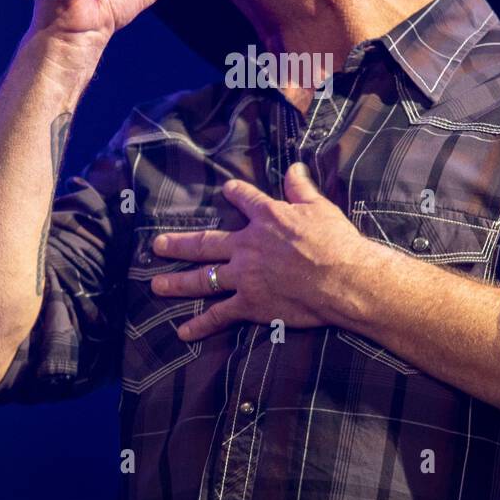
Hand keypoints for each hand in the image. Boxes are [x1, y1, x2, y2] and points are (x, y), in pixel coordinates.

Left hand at [149, 163, 374, 340]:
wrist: (342, 279)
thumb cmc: (335, 241)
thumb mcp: (319, 207)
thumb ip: (301, 187)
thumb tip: (294, 167)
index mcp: (266, 219)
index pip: (245, 200)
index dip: (236, 193)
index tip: (227, 189)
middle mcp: (247, 246)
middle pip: (205, 243)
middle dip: (179, 244)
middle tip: (156, 245)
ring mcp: (244, 277)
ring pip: (202, 279)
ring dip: (177, 283)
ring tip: (156, 284)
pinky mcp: (250, 304)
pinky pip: (219, 316)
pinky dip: (200, 325)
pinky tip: (183, 332)